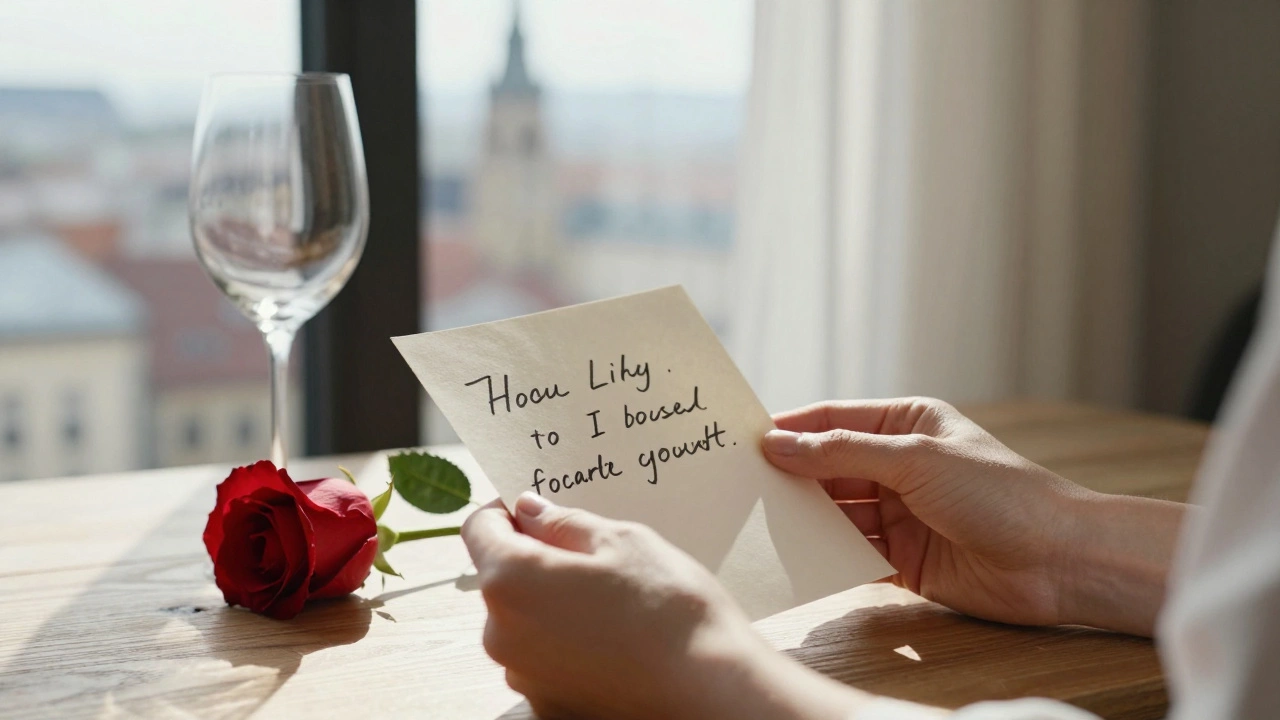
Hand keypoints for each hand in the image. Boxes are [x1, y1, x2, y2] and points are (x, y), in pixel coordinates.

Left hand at [462, 494, 869, 719]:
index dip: (506, 510)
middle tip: (597, 555)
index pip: (479, 529)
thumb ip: (564, 523)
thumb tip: (530, 511)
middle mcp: (501, 635)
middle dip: (539, 559)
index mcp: (511, 582)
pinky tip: (619, 641)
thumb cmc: (671, 611)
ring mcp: (523, 677)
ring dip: (555, 604)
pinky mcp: (548, 707)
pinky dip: (571, 645)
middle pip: (503, 579)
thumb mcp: (623, 542)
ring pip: (526, 621)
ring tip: (617, 603)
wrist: (712, 695)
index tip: (537, 507)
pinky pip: (547, 660)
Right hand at [763, 397, 1183, 634]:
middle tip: (738, 484)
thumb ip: (843, 452)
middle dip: (789, 475)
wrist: (1057, 562)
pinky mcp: (900, 560)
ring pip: (834, 512)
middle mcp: (899, 466)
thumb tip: (778, 443)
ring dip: (803, 517)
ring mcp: (899, 514)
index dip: (790, 428)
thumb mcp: (915, 459)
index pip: (834, 419)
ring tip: (756, 519)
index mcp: (907, 424)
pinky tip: (793, 556)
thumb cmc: (999, 494)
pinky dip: (823, 554)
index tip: (742, 438)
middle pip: (828, 467)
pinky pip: (849, 553)